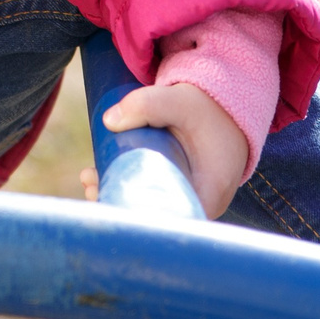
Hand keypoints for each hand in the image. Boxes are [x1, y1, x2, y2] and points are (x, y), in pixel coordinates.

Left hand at [86, 82, 246, 218]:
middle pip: (155, 213)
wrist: (230, 104)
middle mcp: (203, 203)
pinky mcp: (184, 186)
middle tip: (89, 181)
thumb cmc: (210, 107)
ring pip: (152, 203)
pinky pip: (154, 193)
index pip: (169, 217)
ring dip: (120, 193)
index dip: (132, 212)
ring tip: (89, 176)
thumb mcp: (181, 101)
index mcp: (210, 193)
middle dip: (118, 201)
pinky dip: (130, 187)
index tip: (103, 195)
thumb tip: (108, 122)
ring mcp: (193, 196)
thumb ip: (148, 105)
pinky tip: (102, 177)